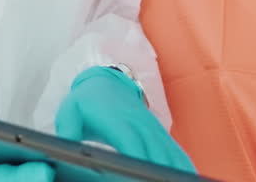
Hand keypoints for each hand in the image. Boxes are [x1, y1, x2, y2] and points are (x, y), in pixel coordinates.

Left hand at [54, 67, 194, 172]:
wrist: (105, 83)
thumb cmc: (86, 102)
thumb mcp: (70, 111)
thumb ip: (68, 130)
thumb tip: (67, 147)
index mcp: (118, 120)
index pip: (130, 143)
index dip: (138, 160)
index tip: (140, 175)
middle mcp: (140, 125)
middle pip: (155, 154)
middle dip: (157, 173)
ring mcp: (154, 130)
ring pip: (170, 155)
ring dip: (175, 172)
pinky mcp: (161, 135)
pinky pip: (177, 153)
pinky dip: (183, 167)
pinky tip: (188, 178)